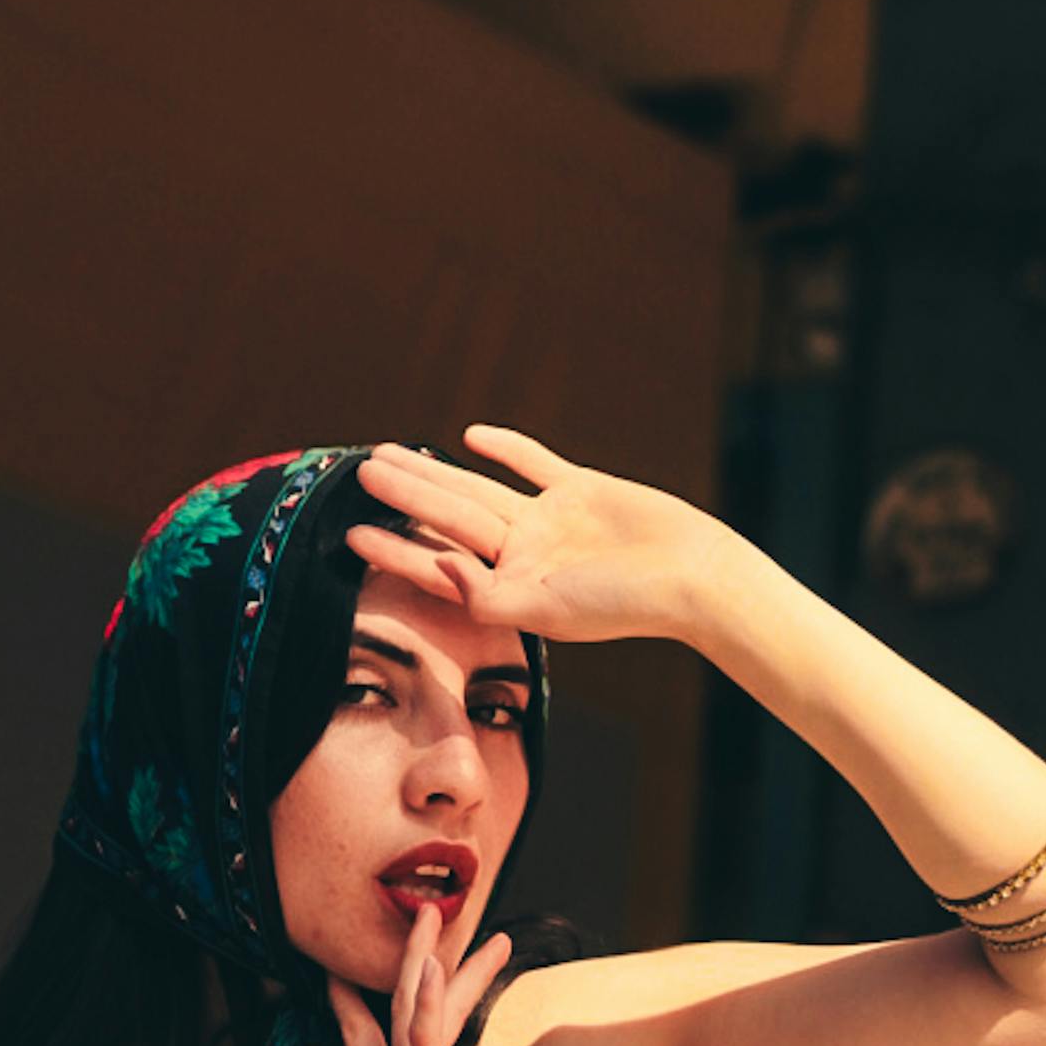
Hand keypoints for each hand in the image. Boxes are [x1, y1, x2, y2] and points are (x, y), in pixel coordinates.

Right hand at [327, 898, 512, 1045]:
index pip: (359, 1040)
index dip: (352, 1001)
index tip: (341, 971)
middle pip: (384, 1010)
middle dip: (404, 958)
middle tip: (421, 915)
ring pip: (406, 1006)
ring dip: (421, 955)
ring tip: (433, 914)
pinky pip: (423, 1036)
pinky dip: (426, 998)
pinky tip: (432, 964)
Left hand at [345, 426, 738, 647]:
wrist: (693, 575)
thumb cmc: (625, 604)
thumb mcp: (547, 608)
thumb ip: (485, 595)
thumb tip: (436, 569)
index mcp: (511, 589)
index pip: (439, 567)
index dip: (395, 551)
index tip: (352, 534)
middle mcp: (524, 555)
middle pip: (451, 519)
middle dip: (406, 497)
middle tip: (360, 472)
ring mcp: (551, 522)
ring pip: (479, 490)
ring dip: (436, 472)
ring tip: (392, 454)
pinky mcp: (581, 492)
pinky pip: (533, 466)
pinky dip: (506, 451)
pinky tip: (470, 437)